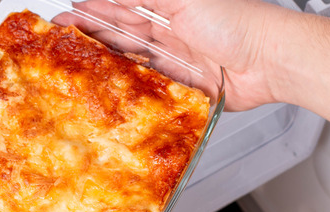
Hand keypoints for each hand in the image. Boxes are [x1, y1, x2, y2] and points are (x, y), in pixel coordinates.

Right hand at [56, 0, 329, 160]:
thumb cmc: (237, 23)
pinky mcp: (180, 84)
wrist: (270, 61)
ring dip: (102, 57)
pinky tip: (107, 83)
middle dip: (89, 32)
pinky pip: (147, 85)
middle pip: (121, 32)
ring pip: (129, 58)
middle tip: (59, 35)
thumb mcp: (184, 0)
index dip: (94, 9)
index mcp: (169, 5)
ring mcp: (174, 58)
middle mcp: (169, 30)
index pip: (122, 5)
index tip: (67, 13)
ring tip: (74, 58)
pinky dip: (127, 83)